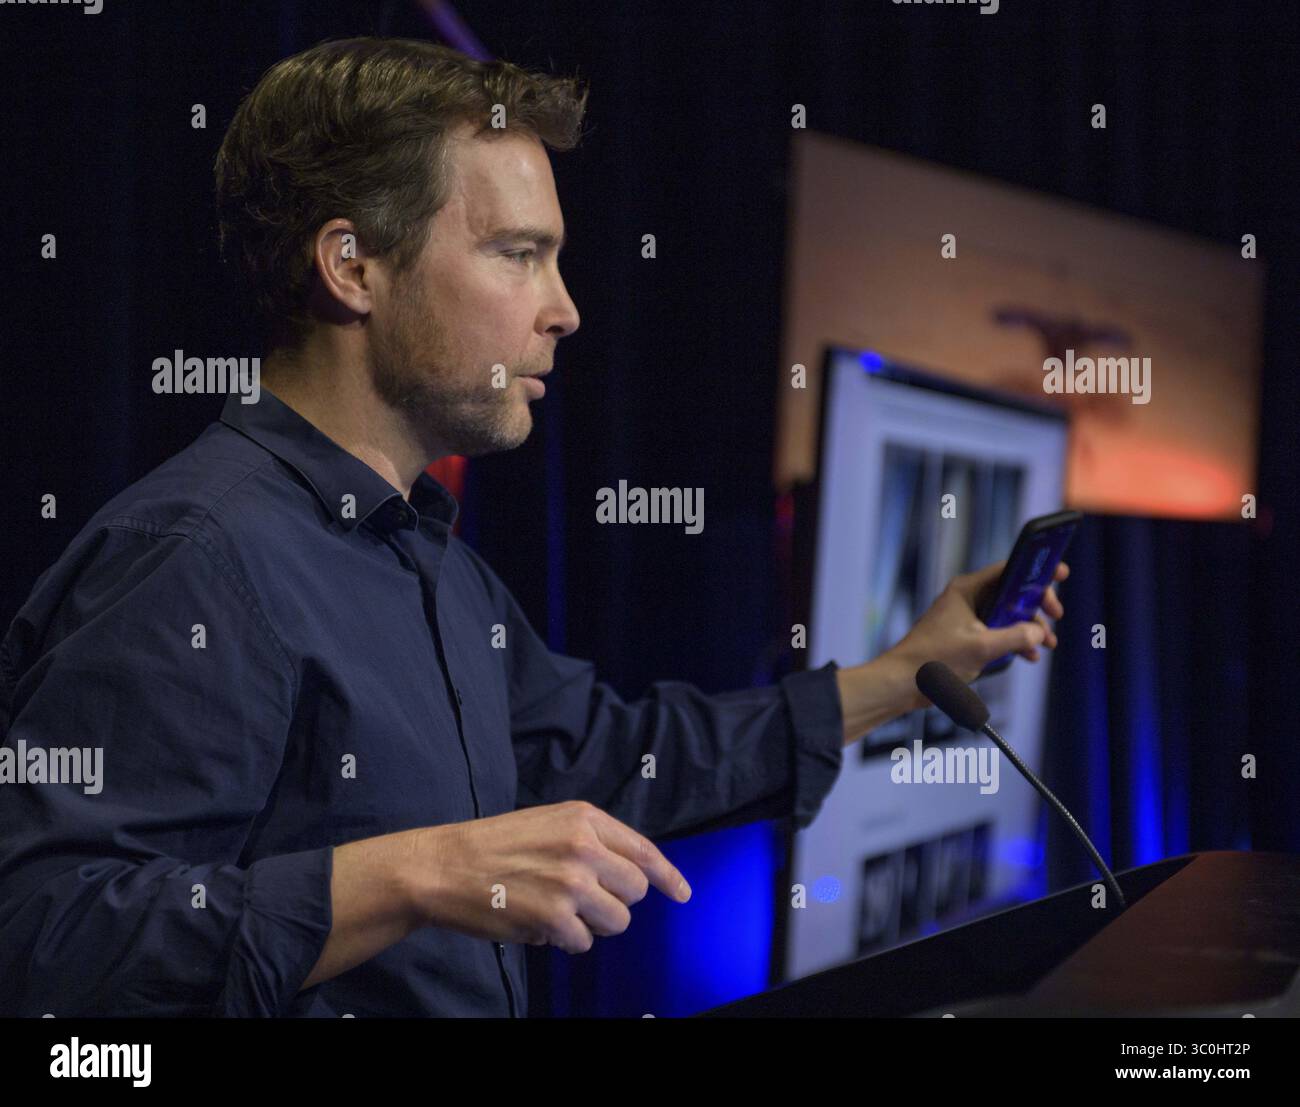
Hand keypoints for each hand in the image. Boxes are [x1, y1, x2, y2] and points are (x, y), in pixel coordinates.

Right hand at [407, 801, 691, 953]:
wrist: (445, 866)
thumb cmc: (495, 845)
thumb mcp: (549, 823)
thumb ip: (591, 841)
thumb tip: (633, 873)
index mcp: (585, 818)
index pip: (643, 850)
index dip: (667, 876)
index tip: (682, 893)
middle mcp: (584, 846)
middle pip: (635, 891)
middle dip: (615, 902)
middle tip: (582, 900)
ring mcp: (571, 883)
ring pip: (617, 921)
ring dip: (592, 924)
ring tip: (558, 912)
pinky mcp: (554, 917)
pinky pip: (583, 942)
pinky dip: (565, 940)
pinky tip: (538, 923)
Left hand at [885, 559, 1068, 687]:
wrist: (903, 682)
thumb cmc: (932, 660)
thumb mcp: (982, 648)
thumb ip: (1015, 637)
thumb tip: (1038, 632)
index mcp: (967, 590)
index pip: (1009, 569)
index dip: (1036, 570)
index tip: (1060, 573)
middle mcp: (968, 598)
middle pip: (1013, 593)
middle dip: (1036, 608)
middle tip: (1055, 618)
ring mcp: (967, 618)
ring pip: (1008, 615)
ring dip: (1028, 629)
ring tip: (1046, 645)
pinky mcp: (967, 636)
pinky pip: (998, 632)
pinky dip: (1014, 641)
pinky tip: (1028, 656)